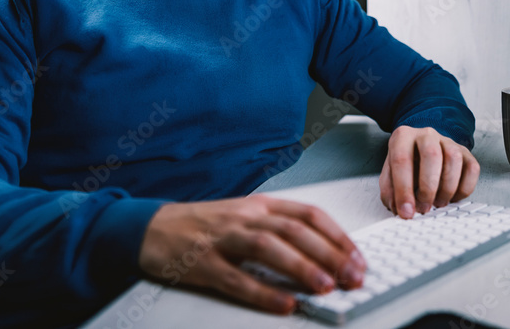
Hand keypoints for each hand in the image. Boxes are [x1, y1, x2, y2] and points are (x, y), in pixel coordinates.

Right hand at [137, 195, 365, 313]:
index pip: (308, 214)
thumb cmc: (205, 225)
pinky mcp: (202, 263)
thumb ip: (280, 231)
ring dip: (301, 267)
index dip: (337, 236)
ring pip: (268, 247)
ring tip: (325, 287)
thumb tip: (325, 255)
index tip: (358, 258)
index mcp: (260, 205)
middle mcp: (245, 216)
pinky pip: (236, 279)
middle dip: (329, 253)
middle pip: (294, 230)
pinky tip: (283, 304)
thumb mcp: (247, 217)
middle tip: (352, 276)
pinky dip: (262, 293)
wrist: (152, 227)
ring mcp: (223, 238)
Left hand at [379, 125, 479, 218]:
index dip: (403, 189)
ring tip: (438, 203)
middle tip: (424, 208)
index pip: (402, 160)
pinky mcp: (465, 152)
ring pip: (454, 160)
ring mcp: (448, 141)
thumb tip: (401, 210)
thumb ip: (391, 192)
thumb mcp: (390, 174)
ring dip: (447, 188)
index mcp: (403, 137)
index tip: (406, 212)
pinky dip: (464, 188)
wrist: (420, 149)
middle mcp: (426, 135)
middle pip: (431, 155)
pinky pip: (472, 169)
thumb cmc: (406, 163)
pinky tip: (452, 197)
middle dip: (428, 187)